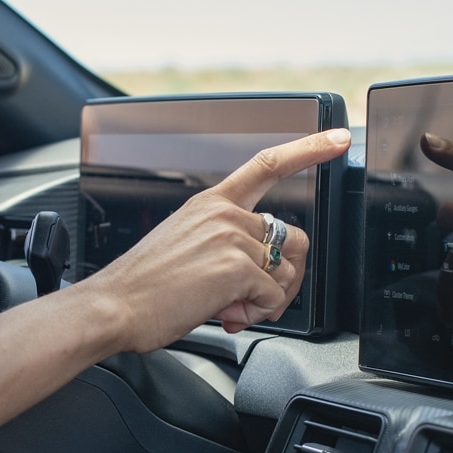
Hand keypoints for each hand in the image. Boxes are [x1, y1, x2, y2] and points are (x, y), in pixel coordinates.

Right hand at [87, 129, 350, 353]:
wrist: (113, 306)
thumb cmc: (142, 287)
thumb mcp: (184, 249)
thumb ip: (225, 249)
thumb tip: (256, 281)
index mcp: (210, 203)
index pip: (267, 165)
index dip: (309, 149)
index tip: (339, 138)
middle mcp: (224, 214)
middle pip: (291, 240)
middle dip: (282, 278)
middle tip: (255, 301)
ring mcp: (232, 237)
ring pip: (285, 273)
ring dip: (266, 300)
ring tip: (231, 309)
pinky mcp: (237, 267)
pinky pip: (273, 297)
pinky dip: (256, 314)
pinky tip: (227, 314)